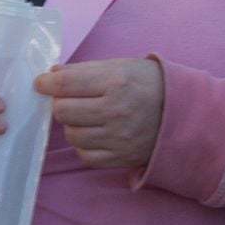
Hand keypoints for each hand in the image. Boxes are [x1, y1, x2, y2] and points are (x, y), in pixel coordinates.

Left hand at [35, 58, 163, 169]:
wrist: (182, 113)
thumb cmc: (147, 84)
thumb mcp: (120, 66)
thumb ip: (84, 70)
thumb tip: (51, 75)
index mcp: (115, 82)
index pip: (66, 84)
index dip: (46, 83)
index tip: (41, 83)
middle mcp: (115, 111)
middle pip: (62, 111)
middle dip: (61, 103)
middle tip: (70, 99)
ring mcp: (118, 137)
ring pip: (71, 134)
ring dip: (72, 124)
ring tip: (86, 116)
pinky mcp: (120, 158)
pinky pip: (85, 155)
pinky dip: (84, 144)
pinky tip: (94, 133)